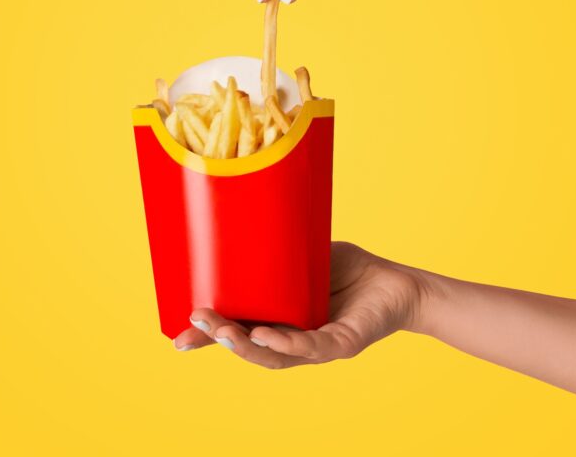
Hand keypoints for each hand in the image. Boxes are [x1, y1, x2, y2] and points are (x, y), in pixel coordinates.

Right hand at [172, 242, 423, 368]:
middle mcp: (293, 340)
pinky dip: (286, 343)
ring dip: (244, 345)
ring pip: (273, 355)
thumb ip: (272, 249)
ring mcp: (317, 345)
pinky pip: (311, 347)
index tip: (177, 338)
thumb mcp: (301, 257)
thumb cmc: (348, 271)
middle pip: (249, 347)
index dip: (208, 339)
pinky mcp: (343, 343)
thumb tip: (233, 219)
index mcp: (279, 321)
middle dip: (219, 338)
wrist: (398, 284)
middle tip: (194, 323)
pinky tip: (264, 335)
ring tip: (221, 331)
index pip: (238, 334)